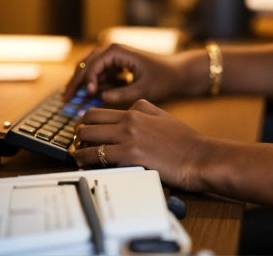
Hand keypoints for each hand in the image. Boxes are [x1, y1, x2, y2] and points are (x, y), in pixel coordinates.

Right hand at [63, 44, 191, 106]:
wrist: (176, 72)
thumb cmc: (162, 78)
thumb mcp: (144, 89)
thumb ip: (122, 94)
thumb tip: (101, 98)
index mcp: (118, 51)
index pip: (95, 64)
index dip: (89, 80)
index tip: (90, 94)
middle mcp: (112, 50)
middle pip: (86, 64)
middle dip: (76, 81)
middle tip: (66, 99)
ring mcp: (113, 57)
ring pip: (89, 67)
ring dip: (81, 82)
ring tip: (70, 98)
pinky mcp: (115, 64)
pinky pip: (97, 73)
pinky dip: (91, 83)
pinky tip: (86, 97)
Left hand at [73, 100, 206, 190]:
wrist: (196, 156)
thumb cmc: (183, 140)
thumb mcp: (162, 115)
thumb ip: (144, 110)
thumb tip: (130, 110)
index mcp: (137, 109)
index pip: (102, 110)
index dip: (87, 119)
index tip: (83, 127)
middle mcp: (130, 120)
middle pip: (91, 120)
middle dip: (78, 130)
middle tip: (75, 139)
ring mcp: (129, 136)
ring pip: (90, 136)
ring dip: (78, 145)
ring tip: (75, 152)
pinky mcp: (129, 155)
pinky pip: (97, 155)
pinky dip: (85, 158)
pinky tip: (82, 162)